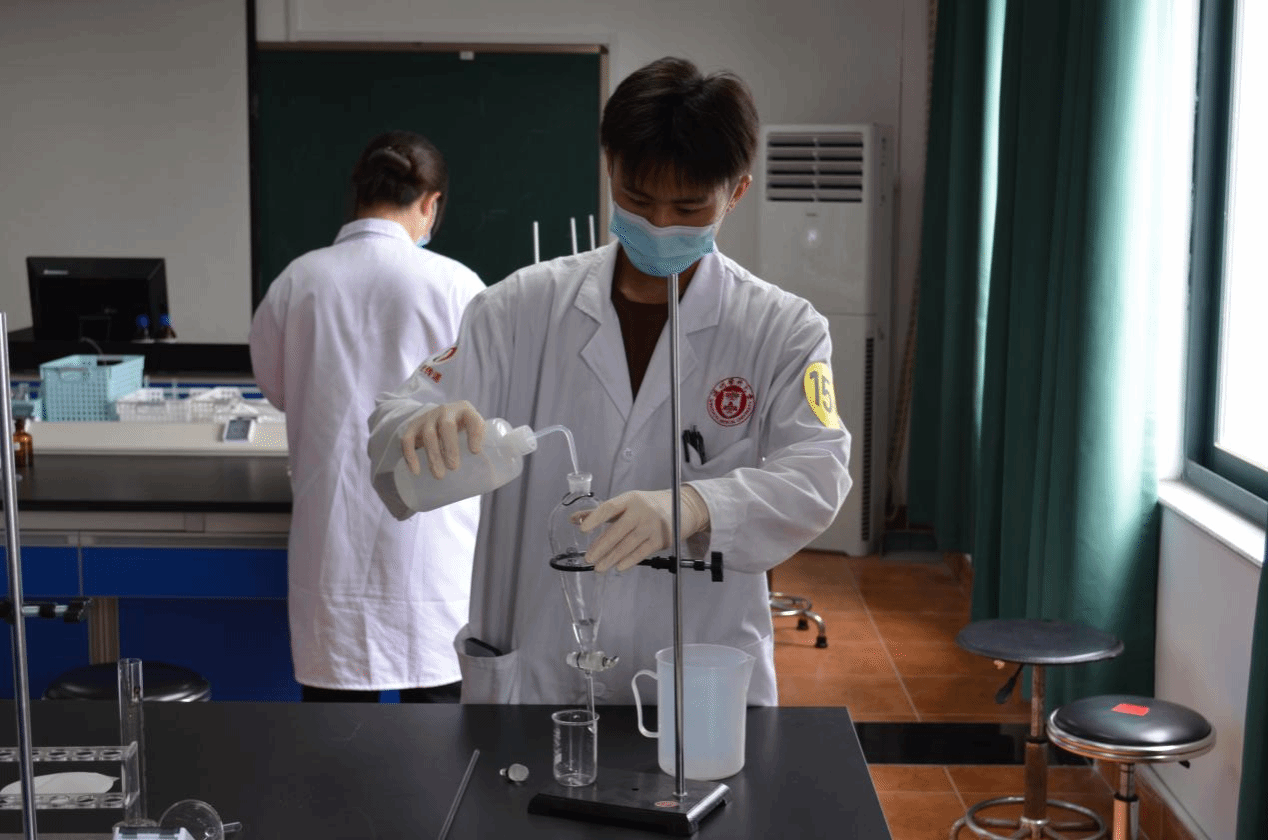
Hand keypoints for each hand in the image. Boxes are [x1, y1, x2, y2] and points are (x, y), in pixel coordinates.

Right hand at [400, 400, 485, 479]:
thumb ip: (485, 445)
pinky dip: (410, 456)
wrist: (437, 417)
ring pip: (428, 434)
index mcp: (466, 411)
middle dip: (450, 447)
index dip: (475, 434)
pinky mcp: (413, 426)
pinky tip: (416, 471)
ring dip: (433, 456)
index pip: (473, 419)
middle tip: (454, 467)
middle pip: (447, 426)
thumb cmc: (462, 430)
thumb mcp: (474, 430)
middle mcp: (446, 411)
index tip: (475, 452)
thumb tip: (494, 475)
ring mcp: (428, 417)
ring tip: (439, 475)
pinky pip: (407, 439)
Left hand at [578, 486, 709, 572]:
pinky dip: (629, 560)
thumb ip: (598, 512)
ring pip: (628, 544)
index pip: (609, 508)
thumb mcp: (624, 504)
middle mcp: (641, 511)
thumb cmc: (646, 506)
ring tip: (598, 567)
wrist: (681, 508)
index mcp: (630, 499)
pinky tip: (618, 566)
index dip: (595, 518)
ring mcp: (652, 526)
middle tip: (588, 558)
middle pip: (618, 530)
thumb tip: (573, 519)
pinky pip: (641, 552)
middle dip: (601, 546)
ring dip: (611, 558)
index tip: (582, 530)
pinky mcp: (661, 539)